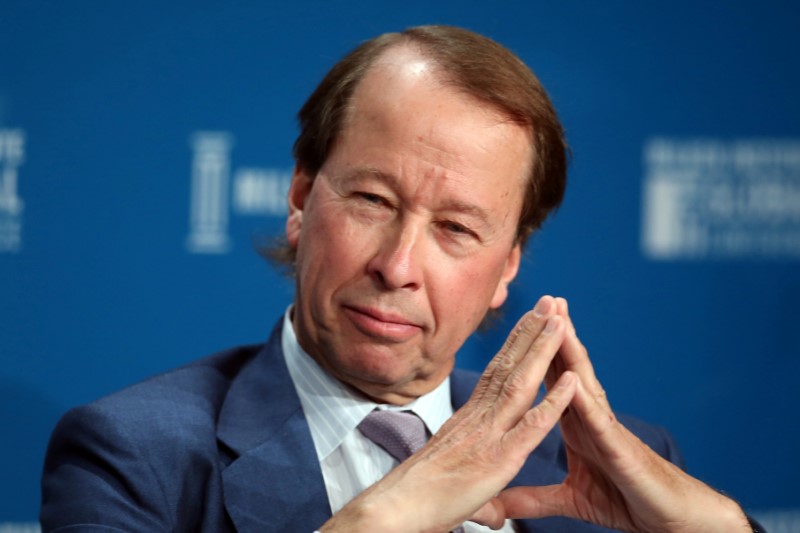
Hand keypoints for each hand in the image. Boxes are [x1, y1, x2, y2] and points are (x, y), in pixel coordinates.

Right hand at [321, 296, 576, 531]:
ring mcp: (490, 435)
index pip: (496, 372)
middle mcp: (479, 417)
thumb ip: (469, 467)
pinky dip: (554, 402)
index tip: (530, 320)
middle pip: (509, 366)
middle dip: (531, 332)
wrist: (397, 508)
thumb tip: (477, 483)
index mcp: (470, 418)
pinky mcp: (500, 459)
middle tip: (549, 302)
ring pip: (521, 383)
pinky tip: (572, 381)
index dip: (515, 344)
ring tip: (559, 321)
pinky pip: (532, 426)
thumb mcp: (448, 469)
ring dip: (543, 350)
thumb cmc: (418, 494)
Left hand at [497, 298, 751, 532]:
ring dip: (571, 351)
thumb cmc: (625, 499)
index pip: (553, 380)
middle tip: (544, 300)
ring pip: (584, 383)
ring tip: (560, 318)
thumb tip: (499, 506)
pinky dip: (586, 401)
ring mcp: (606, 429)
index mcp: (575, 424)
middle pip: (568, 369)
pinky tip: (575, 381)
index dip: (537, 352)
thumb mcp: (571, 499)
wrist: (668, 520)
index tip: (520, 325)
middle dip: (555, 335)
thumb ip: (534, 499)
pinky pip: (599, 422)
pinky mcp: (619, 450)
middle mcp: (590, 418)